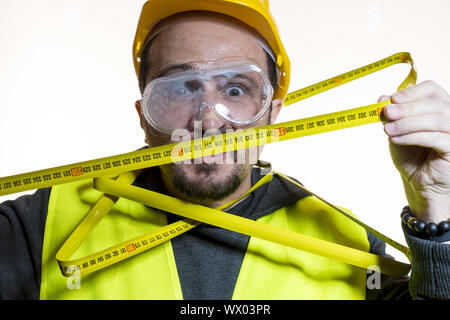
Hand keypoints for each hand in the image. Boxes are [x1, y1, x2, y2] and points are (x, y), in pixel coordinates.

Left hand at [379, 80, 449, 222]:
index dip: (412, 92)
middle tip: (387, 113)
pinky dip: (412, 137)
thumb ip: (392, 115)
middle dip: (408, 107)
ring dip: (408, 123)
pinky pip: (436, 139)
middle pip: (436, 103)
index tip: (392, 99)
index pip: (433, 90)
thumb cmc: (410, 155)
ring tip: (387, 130)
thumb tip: (382, 98)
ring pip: (438, 120)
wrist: (418, 182)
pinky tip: (395, 139)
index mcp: (441, 107)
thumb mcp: (396, 131)